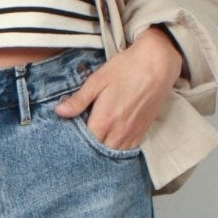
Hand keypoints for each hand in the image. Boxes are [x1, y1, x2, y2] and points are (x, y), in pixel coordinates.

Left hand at [54, 28, 182, 150]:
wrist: (158, 64)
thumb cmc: (126, 68)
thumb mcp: (97, 80)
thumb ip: (79, 100)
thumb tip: (59, 112)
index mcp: (104, 120)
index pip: (84, 143)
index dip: (75, 143)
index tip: (68, 138)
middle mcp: (119, 132)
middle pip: (99, 152)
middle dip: (88, 150)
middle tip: (79, 141)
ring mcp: (133, 133)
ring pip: (114, 153)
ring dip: (103, 151)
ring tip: (94, 143)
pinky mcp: (143, 131)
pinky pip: (128, 150)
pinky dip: (118, 149)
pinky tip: (111, 141)